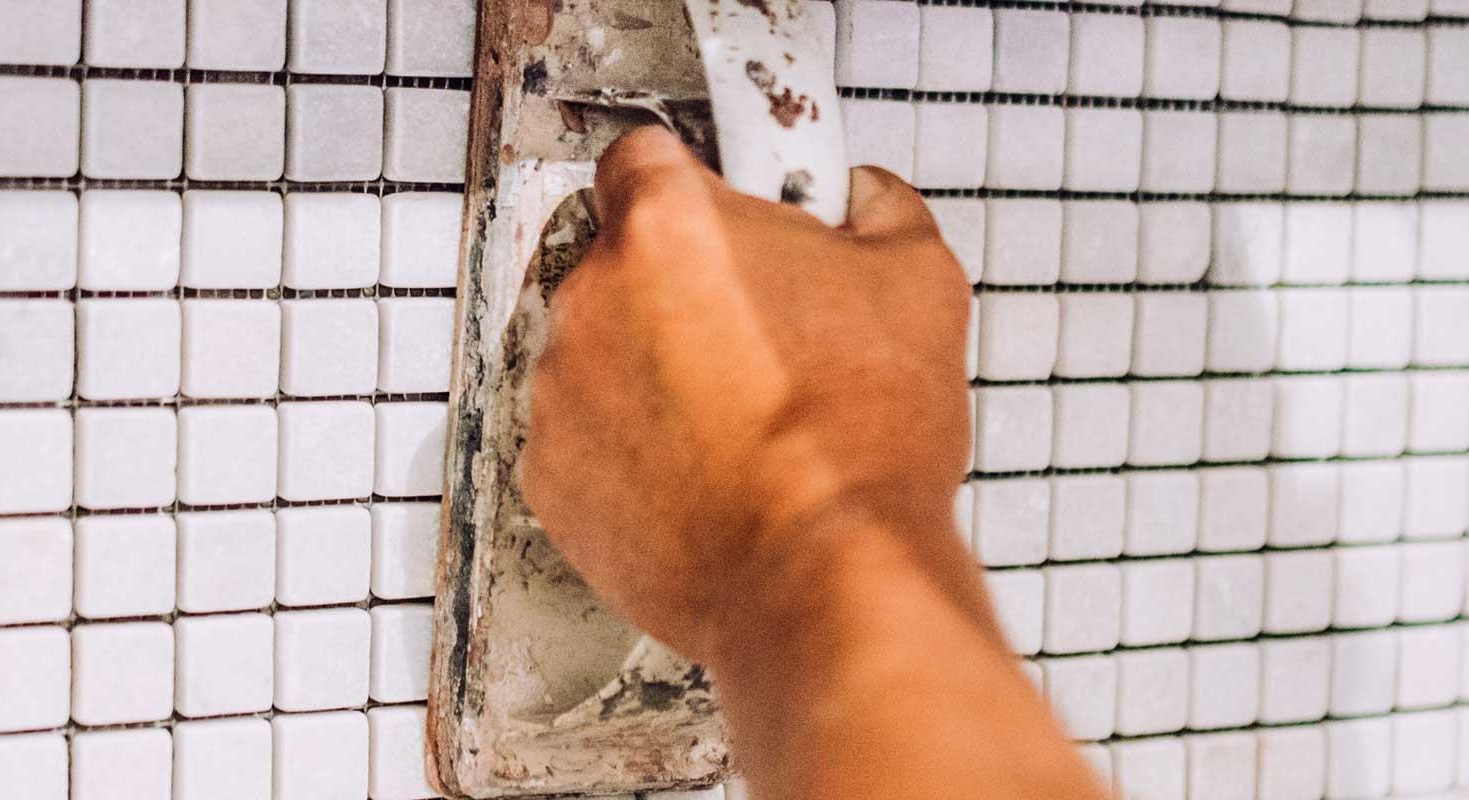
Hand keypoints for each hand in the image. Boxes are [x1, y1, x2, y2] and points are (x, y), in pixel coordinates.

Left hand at [519, 126, 980, 665]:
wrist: (821, 575)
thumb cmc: (863, 435)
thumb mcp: (918, 281)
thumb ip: (878, 208)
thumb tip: (863, 196)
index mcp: (667, 226)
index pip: (641, 158)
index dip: (690, 183)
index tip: (722, 214)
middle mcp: (589, 299)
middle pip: (621, 264)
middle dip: (679, 289)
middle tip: (758, 337)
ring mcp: (559, 393)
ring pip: (600, 356)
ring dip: (652, 374)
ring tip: (740, 423)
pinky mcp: (550, 480)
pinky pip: (587, 443)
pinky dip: (630, 456)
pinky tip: (704, 478)